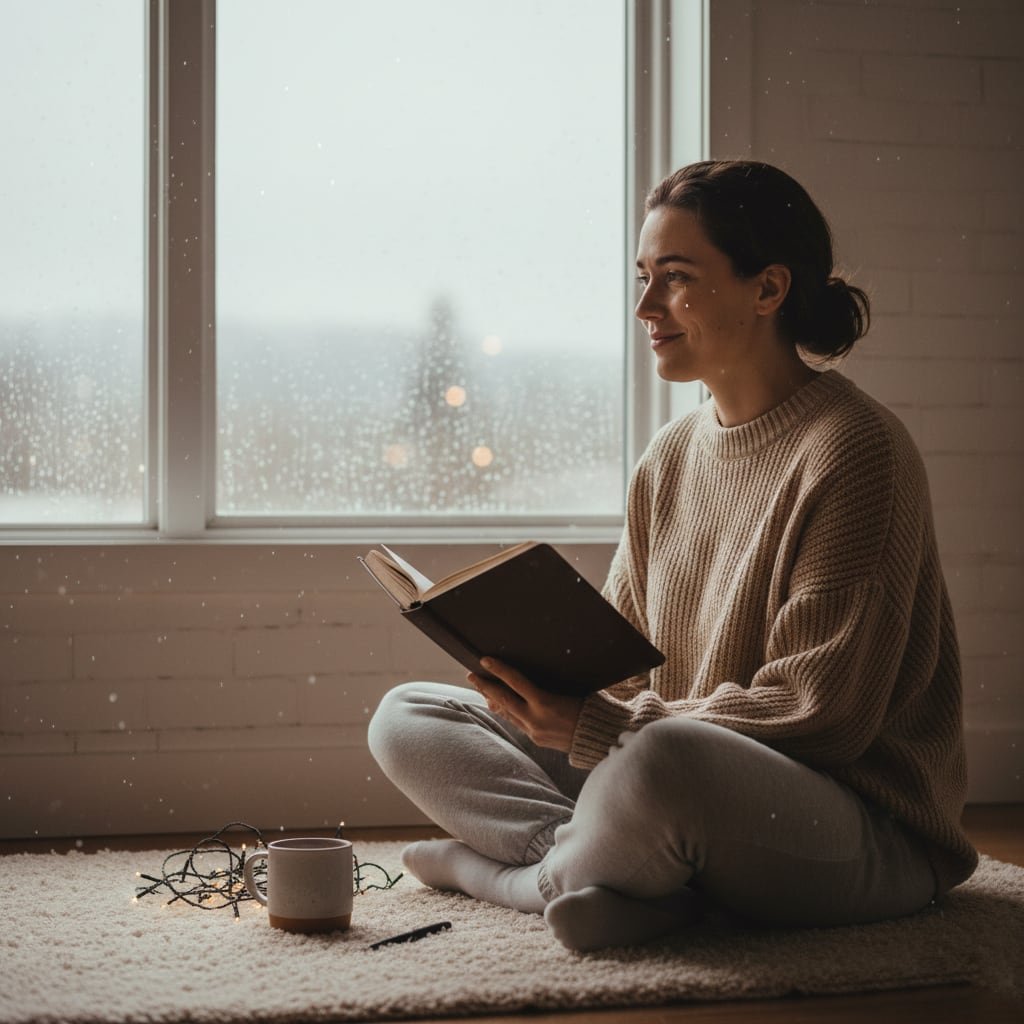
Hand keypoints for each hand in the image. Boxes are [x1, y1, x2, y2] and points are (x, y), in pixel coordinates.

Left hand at [469, 657, 583, 752]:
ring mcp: (535, 732)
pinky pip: (517, 723)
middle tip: (471, 675)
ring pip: (508, 713)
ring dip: (494, 700)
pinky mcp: (537, 741)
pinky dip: (508, 712)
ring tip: (482, 689)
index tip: (484, 659)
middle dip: (485, 686)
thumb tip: (527, 677)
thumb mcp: (571, 691)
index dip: (499, 669)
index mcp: (546, 703)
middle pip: (503, 700)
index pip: (516, 682)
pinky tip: (500, 706)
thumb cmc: (592, 708)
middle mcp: (536, 719)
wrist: (602, 740)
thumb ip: (548, 687)